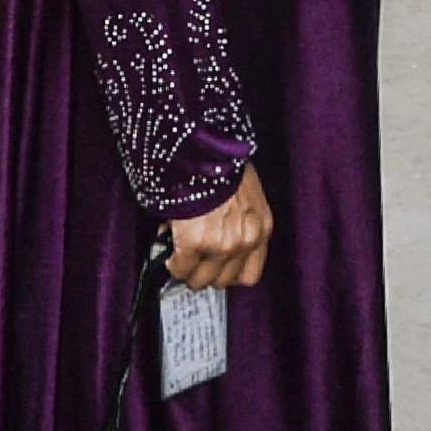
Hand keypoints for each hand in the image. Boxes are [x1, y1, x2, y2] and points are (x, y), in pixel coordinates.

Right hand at [165, 165, 272, 290]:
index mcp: (261, 228)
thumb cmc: (224, 163)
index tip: (215, 265)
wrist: (204, 149)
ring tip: (180, 252)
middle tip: (193, 256)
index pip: (248, 274)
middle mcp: (245, 241)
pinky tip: (169, 249)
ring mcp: (221, 245)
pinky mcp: (195, 243)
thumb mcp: (246, 193)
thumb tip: (213, 236)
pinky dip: (172, 262)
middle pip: (222, 281)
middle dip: (205, 270)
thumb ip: (239, 220)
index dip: (227, 271)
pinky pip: (179, 267)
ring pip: (200, 280)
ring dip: (188, 269)